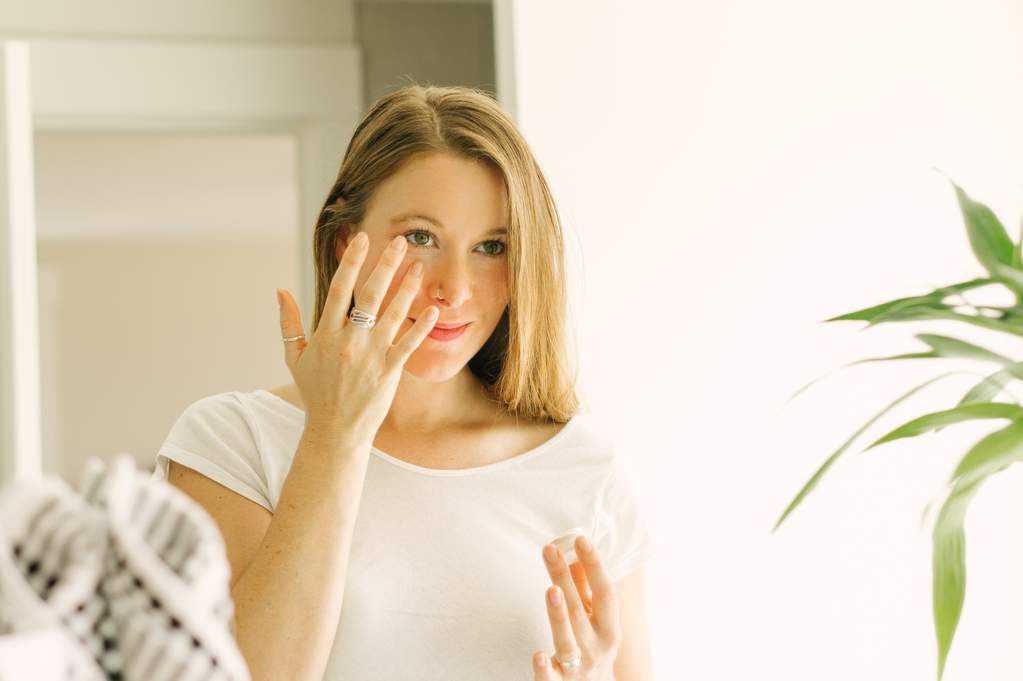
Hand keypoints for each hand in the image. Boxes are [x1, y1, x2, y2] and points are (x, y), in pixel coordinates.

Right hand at [276, 232, 437, 439]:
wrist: (334, 431)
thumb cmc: (315, 392)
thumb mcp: (294, 358)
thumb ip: (288, 323)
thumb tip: (280, 291)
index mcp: (325, 334)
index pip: (339, 289)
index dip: (351, 262)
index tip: (362, 239)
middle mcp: (349, 341)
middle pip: (369, 294)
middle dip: (385, 265)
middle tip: (400, 242)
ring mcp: (371, 356)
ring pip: (392, 315)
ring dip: (407, 289)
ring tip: (420, 266)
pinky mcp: (389, 371)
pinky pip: (408, 345)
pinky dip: (420, 327)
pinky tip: (433, 310)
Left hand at [532, 535, 620, 679]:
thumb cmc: (593, 650)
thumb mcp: (596, 623)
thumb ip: (584, 591)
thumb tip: (574, 552)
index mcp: (609, 628)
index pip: (605, 591)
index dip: (595, 564)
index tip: (581, 539)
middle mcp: (597, 648)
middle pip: (580, 609)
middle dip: (566, 578)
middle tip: (551, 549)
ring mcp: (578, 668)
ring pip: (567, 641)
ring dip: (559, 616)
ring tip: (551, 590)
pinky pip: (551, 678)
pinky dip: (545, 668)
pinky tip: (538, 654)